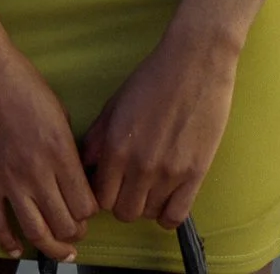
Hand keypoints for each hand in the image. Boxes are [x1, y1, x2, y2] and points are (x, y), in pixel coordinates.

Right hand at [0, 29, 95, 262]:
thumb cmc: (20, 78)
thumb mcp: (57, 109)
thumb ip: (67, 146)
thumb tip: (74, 174)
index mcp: (60, 150)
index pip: (85, 205)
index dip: (89, 213)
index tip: (86, 210)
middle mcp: (37, 170)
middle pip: (64, 224)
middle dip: (74, 234)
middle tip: (74, 232)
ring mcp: (8, 177)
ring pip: (35, 231)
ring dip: (50, 247)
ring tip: (56, 249)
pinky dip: (8, 243)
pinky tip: (16, 249)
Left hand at [80, 26, 238, 231]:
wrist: (194, 63)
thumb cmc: (152, 78)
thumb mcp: (115, 104)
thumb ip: (97, 138)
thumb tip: (84, 164)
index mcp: (115, 145)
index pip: (99, 197)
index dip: (103, 193)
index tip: (110, 184)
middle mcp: (138, 165)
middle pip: (122, 211)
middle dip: (122, 202)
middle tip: (129, 186)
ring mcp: (168, 173)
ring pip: (147, 215)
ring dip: (146, 205)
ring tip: (150, 186)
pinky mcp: (195, 175)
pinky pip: (175, 216)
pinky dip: (168, 213)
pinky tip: (167, 196)